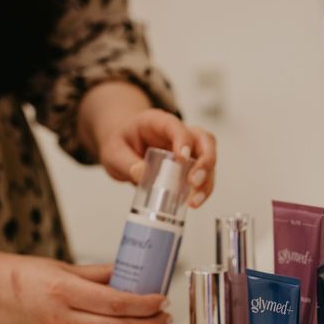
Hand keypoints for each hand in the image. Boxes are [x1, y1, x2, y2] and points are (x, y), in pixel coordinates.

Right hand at [0, 253, 170, 323]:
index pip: (116, 303)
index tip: (161, 299)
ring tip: (150, 322)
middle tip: (165, 317)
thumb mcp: (61, 267)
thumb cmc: (18, 277)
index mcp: (64, 292)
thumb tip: (127, 273)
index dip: (145, 304)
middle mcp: (62, 320)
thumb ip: (97, 274)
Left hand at [77, 81, 215, 206]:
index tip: (181, 159)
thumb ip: (125, 163)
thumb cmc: (121, 143)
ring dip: (206, 180)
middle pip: (204, 140)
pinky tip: (193, 202)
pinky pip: (204, 174)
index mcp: (159, 122)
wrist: (124, 146)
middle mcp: (179, 132)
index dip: (183, 140)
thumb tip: (141, 174)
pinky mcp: (191, 164)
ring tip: (194, 201)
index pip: (177, 126)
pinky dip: (202, 189)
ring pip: (209, 158)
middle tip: (194, 182)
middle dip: (205, 162)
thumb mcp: (113, 152)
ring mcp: (188, 148)